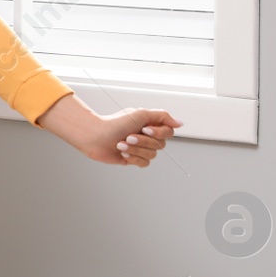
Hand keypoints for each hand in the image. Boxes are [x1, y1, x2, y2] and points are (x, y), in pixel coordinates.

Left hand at [36, 94, 183, 167]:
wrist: (95, 136)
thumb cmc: (115, 123)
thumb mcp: (140, 114)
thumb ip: (162, 116)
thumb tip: (180, 124)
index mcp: (150, 124)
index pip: (168, 132)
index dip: (159, 133)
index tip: (144, 129)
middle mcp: (147, 136)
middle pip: (160, 145)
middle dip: (143, 142)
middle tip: (127, 136)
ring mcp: (140, 148)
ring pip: (152, 155)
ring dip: (135, 150)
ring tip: (120, 144)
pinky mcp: (133, 159)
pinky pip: (144, 163)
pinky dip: (133, 158)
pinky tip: (122, 153)